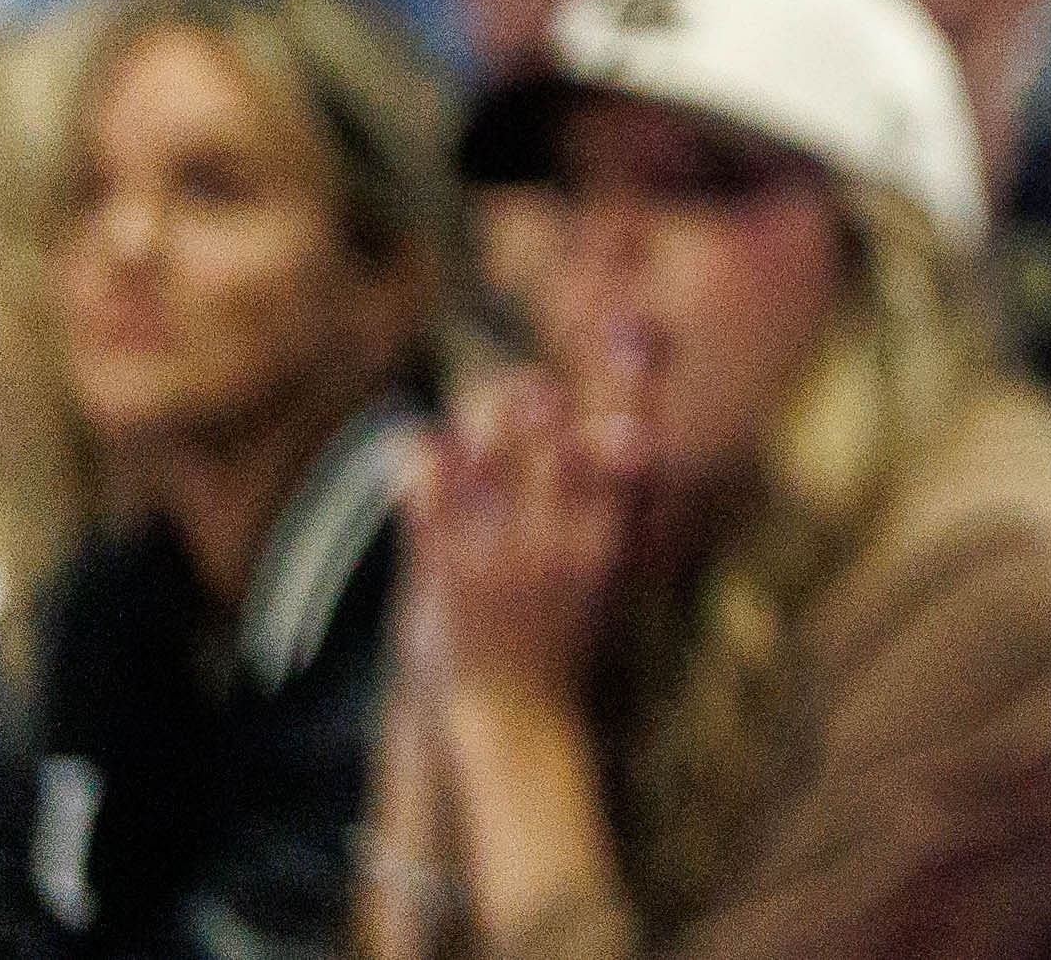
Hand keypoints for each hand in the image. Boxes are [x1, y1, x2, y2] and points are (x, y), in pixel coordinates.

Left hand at [412, 361, 638, 694]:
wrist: (513, 722)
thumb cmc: (564, 635)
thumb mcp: (613, 570)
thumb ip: (620, 502)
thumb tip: (634, 426)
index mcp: (616, 537)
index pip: (637, 438)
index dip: (638, 378)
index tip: (630, 329)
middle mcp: (565, 539)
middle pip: (550, 428)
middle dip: (531, 398)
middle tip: (527, 394)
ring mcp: (502, 556)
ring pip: (485, 447)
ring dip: (477, 424)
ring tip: (477, 425)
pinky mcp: (445, 575)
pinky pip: (426, 492)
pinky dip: (417, 458)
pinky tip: (412, 447)